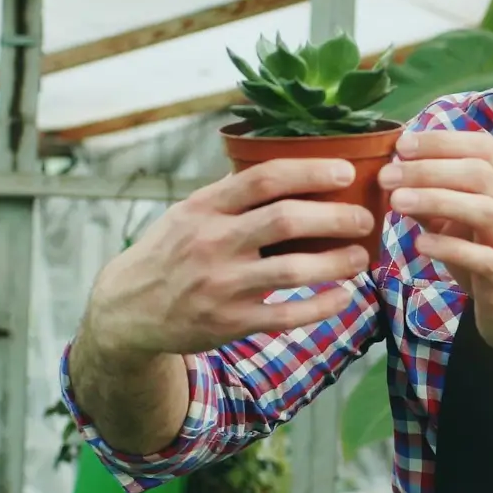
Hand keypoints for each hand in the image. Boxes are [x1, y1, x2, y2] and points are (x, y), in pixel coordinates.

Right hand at [84, 158, 375, 356]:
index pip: (264, 178)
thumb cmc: (170, 252)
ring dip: (336, 263)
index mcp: (204, 207)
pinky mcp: (229, 323)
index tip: (345, 171)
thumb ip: (232, 195)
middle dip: (335, 217)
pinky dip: (321, 306)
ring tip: (360, 257)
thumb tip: (293, 169)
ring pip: (292, 271)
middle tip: (365, 218)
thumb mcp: (189, 213)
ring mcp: (221, 285)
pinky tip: (343, 297)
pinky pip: (287, 315)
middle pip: (285, 221)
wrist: (128, 309)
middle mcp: (211, 243)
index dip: (310, 171)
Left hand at [380, 129, 492, 361]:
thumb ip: (433, 204)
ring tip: (396, 202)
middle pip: (479, 173)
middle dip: (429, 168)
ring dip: (437, 200)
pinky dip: (450, 247)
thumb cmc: (490, 265)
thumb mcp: (459, 229)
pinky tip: (421, 244)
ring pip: (484, 210)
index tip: (402, 145)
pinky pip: (484, 259)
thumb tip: (395, 178)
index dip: (442, 141)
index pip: (482, 148)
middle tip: (387, 175)